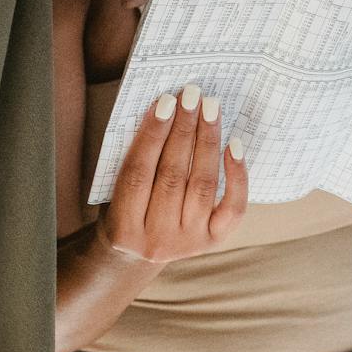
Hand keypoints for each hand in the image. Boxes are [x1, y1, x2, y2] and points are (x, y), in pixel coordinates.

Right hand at [97, 85, 247, 263]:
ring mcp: (188, 243)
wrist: (135, 256)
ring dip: (207, 141)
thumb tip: (164, 110)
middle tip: (191, 95)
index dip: (152, 135)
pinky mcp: (213, 241)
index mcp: (124, 227)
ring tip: (210, 109)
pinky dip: (236, 175)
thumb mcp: (114, 192)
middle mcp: (157, 240)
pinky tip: (234, 145)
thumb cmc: (124, 211)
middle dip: (183, 130)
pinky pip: (233, 207)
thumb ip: (133, 160)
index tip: (165, 101)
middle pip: (172, 175)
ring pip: (202, 185)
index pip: (138, 172)